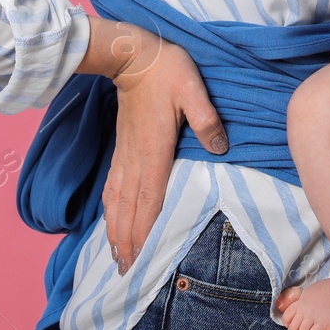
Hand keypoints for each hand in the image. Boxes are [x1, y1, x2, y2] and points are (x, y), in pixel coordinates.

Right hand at [102, 26, 228, 275]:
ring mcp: (125, 155)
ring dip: (115, 231)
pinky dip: (109, 210)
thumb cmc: (167, 71)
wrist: (132, 55)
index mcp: (154, 151)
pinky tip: (110, 221)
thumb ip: (207, 120)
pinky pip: (112, 187)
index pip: (149, 200)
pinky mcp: (122, 148)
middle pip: (129, 210)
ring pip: (117, 202)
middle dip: (127, 243)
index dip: (144, 232)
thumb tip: (220, 148)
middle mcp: (136, 159)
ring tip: (116, 257)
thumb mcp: (194, 90)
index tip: (139, 260)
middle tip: (126, 274)